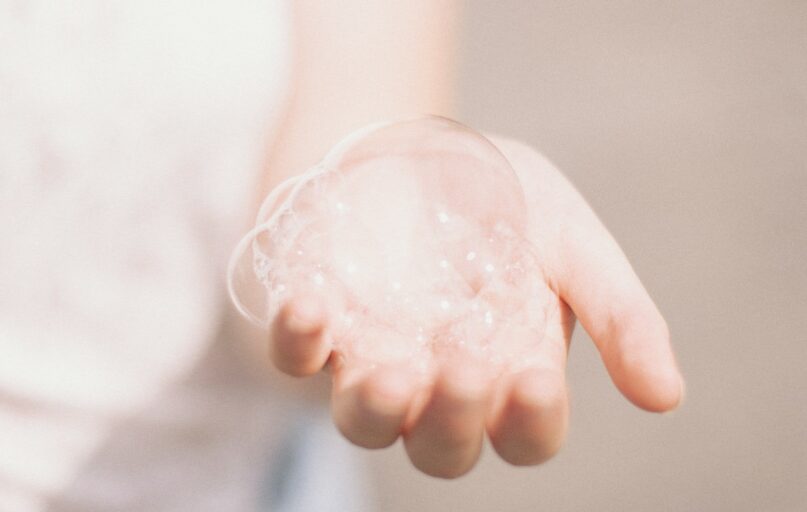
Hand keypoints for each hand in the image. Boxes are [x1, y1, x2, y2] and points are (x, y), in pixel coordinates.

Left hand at [267, 137, 682, 477]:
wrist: (418, 149)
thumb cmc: (501, 201)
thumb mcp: (572, 241)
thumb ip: (618, 315)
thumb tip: (668, 397)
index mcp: (509, 372)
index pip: (524, 431)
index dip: (530, 421)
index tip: (535, 378)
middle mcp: (439, 382)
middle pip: (441, 447)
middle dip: (453, 421)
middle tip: (464, 367)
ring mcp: (372, 358)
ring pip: (365, 422)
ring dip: (376, 408)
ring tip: (392, 370)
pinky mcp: (318, 327)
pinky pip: (295, 357)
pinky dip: (298, 340)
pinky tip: (312, 306)